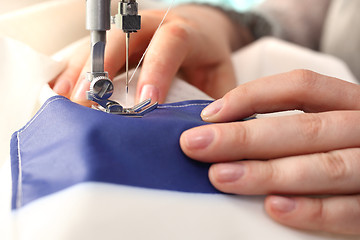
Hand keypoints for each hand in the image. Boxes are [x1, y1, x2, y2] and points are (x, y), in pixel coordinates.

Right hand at [52, 5, 252, 104]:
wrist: (201, 32)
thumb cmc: (210, 60)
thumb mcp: (221, 79)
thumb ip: (215, 101)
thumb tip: (199, 132)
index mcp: (186, 32)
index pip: (171, 42)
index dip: (157, 69)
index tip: (145, 102)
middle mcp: (154, 25)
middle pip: (125, 36)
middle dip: (104, 68)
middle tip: (90, 103)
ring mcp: (131, 31)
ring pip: (101, 43)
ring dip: (82, 71)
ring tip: (67, 101)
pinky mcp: (117, 42)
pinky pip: (90, 51)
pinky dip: (74, 70)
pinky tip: (61, 90)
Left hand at [180, 70, 359, 234]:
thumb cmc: (345, 148)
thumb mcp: (328, 126)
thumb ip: (289, 125)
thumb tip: (223, 128)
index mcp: (350, 103)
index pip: (302, 86)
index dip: (253, 96)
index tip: (210, 114)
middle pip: (305, 128)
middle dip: (245, 138)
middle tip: (196, 145)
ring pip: (324, 166)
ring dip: (268, 173)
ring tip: (221, 176)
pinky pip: (350, 211)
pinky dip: (311, 210)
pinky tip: (273, 207)